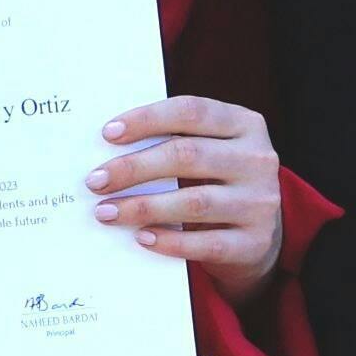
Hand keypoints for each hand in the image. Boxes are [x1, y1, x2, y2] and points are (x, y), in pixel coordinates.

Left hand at [86, 96, 282, 299]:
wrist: (257, 235)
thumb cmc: (216, 180)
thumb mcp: (209, 149)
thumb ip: (173, 139)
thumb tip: (108, 146)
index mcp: (244, 124)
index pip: (191, 111)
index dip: (147, 119)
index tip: (108, 134)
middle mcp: (257, 159)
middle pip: (188, 155)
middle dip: (134, 168)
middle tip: (95, 181)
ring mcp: (260, 202)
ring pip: (195, 202)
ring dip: (142, 207)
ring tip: (106, 211)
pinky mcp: (255, 243)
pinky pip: (206, 243)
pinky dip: (169, 241)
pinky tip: (141, 237)